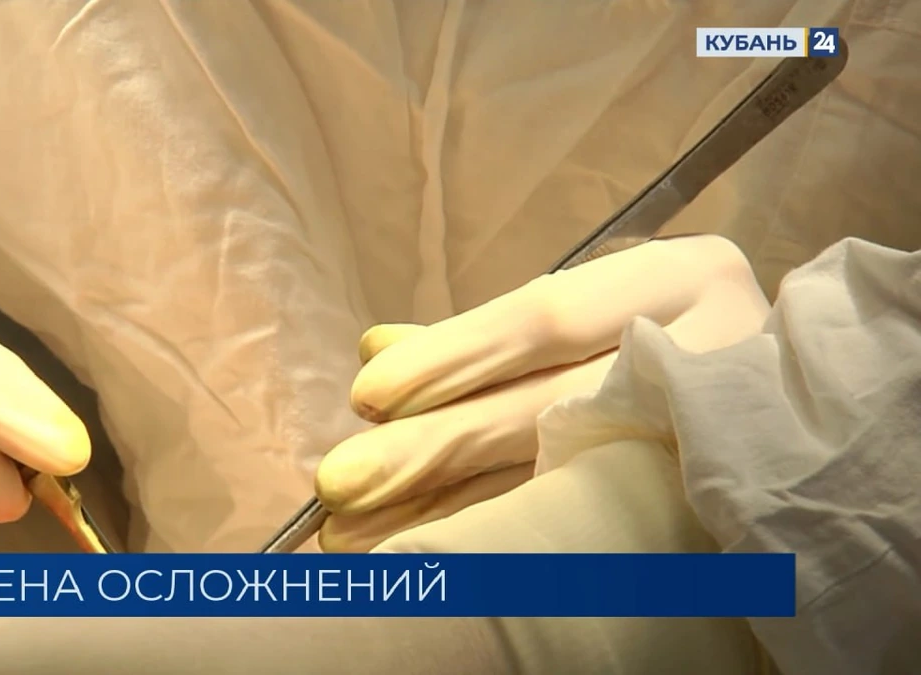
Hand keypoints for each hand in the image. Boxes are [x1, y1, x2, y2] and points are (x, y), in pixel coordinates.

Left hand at [315, 235, 770, 551]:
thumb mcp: (583, 318)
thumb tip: (373, 350)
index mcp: (682, 281)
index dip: (454, 357)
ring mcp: (725, 442)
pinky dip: (502, 549)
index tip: (367, 395)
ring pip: (568, 484)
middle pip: (552, 409)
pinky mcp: (721, 510)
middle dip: (435, 451)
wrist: (801, 410)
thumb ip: (479, 340)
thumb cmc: (662, 341)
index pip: (551, 317)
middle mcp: (717, 354)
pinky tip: (433, 562)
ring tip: (360, 541)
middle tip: (339, 483)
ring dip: (449, 516)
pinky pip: (592, 535)